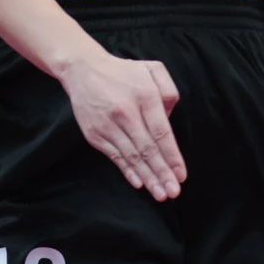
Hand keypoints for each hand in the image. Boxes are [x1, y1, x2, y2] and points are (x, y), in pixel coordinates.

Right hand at [57, 48, 185, 199]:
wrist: (83, 69)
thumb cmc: (123, 72)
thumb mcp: (152, 69)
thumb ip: (168, 90)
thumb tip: (170, 117)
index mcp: (144, 96)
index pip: (161, 133)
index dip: (172, 156)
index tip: (181, 175)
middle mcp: (126, 112)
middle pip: (147, 149)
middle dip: (162, 173)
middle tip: (173, 192)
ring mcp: (108, 125)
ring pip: (131, 157)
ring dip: (147, 177)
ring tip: (160, 194)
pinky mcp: (95, 134)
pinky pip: (114, 157)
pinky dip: (127, 171)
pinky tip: (139, 183)